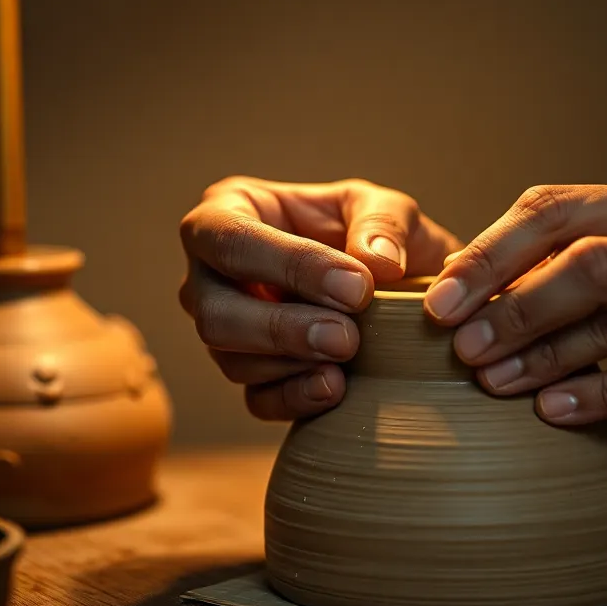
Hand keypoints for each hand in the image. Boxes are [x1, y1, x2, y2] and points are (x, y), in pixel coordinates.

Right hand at [179, 176, 460, 420]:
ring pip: (231, 360)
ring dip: (293, 364)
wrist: (397, 282)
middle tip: (347, 337)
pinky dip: (295, 397)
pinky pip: (256, 398)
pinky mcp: (250, 372)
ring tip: (348, 359)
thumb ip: (384, 222)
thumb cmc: (371, 230)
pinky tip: (335, 387)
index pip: (233, 240)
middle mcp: (209, 272)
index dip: (290, 265)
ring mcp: (224, 327)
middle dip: (282, 328)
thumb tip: (378, 262)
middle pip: (215, 312)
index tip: (357, 288)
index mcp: (229, 209)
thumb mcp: (385, 206)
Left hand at [423, 171, 606, 470]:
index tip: (437, 299)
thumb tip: (468, 287)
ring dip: (536, 353)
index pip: (552, 209)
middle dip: (506, 302)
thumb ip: (580, 264)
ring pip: (605, 315)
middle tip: (454, 344)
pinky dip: (591, 393)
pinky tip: (549, 411)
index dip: (488, 254)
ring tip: (486, 381)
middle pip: (577, 257)